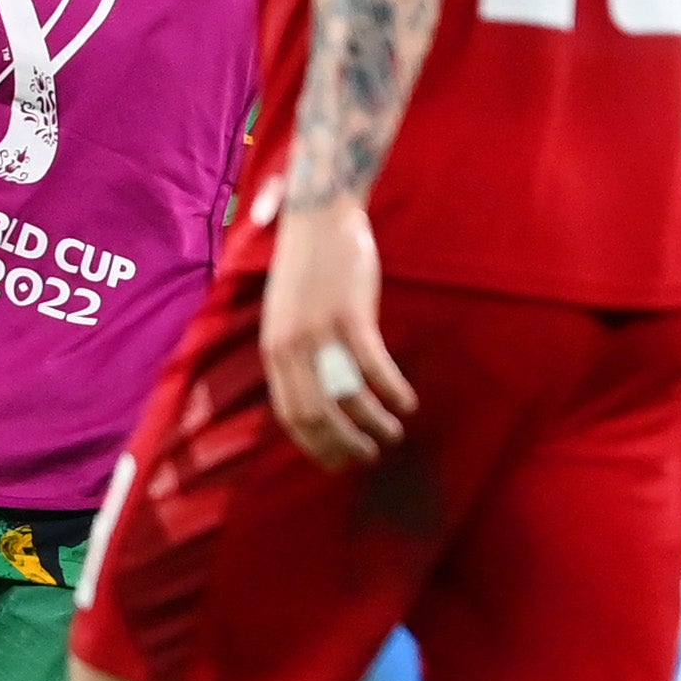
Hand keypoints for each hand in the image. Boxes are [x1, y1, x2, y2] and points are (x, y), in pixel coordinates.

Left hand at [260, 199, 414, 470]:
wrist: (318, 219)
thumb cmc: (308, 267)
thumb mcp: (288, 315)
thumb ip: (296, 352)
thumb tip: (317, 393)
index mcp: (273, 350)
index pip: (289, 415)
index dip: (316, 445)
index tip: (340, 460)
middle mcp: (290, 347)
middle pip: (315, 416)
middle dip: (344, 445)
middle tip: (368, 456)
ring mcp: (319, 332)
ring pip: (347, 397)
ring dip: (373, 424)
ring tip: (393, 433)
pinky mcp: (350, 315)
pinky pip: (373, 366)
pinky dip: (392, 390)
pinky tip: (407, 402)